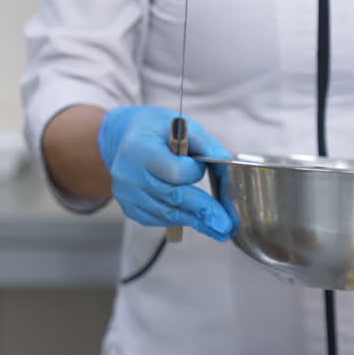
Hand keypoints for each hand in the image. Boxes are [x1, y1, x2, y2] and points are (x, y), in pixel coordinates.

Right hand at [98, 105, 238, 239]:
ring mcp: (126, 194)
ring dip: (195, 220)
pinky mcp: (129, 207)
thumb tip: (228, 169)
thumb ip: (207, 146)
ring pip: (167, 213)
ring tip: (217, 228)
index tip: (202, 168)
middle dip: (202, 211)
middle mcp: (128, 173)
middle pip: (173, 197)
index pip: (174, 171)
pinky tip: (193, 218)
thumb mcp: (183, 126)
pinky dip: (178, 219)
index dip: (193, 173)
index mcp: (140, 148)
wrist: (125, 137)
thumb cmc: (158, 130)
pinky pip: (158, 218)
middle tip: (225, 225)